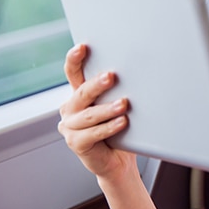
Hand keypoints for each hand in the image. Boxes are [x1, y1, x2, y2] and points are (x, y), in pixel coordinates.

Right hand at [58, 44, 135, 179]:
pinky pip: (93, 133)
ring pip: (89, 115)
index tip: (83, 47)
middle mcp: (70, 109)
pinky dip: (109, 127)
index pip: (73, 73)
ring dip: (107, 108)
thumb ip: (118, 91)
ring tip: (124, 104)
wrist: (118, 160)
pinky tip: (122, 122)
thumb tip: (138, 72)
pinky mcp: (75, 143)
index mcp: (79, 95)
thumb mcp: (117, 106)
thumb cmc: (120, 129)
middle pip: (81, 93)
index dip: (75, 59)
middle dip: (97, 84)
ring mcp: (70, 127)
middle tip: (111, 76)